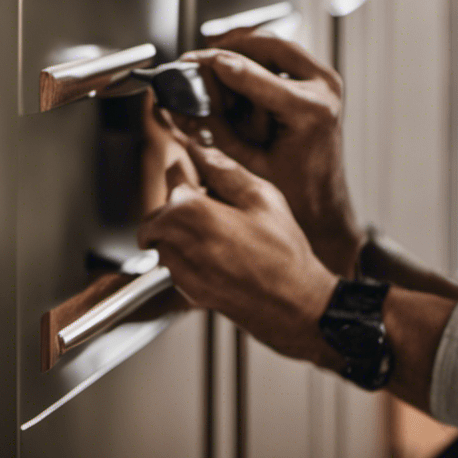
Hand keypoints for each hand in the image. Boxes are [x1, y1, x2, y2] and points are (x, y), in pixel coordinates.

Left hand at [139, 137, 337, 362]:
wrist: (297, 306)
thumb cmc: (284, 254)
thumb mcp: (262, 198)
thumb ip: (225, 170)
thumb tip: (201, 150)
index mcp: (194, 211)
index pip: (173, 175)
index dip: (189, 171)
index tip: (200, 173)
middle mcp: (179, 241)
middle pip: (160, 209)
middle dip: (180, 205)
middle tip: (214, 208)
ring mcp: (180, 269)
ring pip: (162, 238)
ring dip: (179, 231)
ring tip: (216, 233)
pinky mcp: (186, 290)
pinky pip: (171, 263)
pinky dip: (185, 255)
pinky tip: (217, 255)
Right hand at [173, 29, 362, 276]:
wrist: (325, 205)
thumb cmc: (294, 193)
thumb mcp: (246, 163)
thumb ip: (214, 129)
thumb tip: (178, 105)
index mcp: (309, 110)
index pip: (252, 73)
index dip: (216, 64)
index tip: (190, 60)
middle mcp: (324, 88)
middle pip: (269, 44)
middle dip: (231, 45)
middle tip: (200, 57)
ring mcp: (327, 81)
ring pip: (277, 43)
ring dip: (244, 47)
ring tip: (214, 62)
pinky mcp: (322, 81)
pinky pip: (286, 54)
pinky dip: (258, 54)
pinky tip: (236, 65)